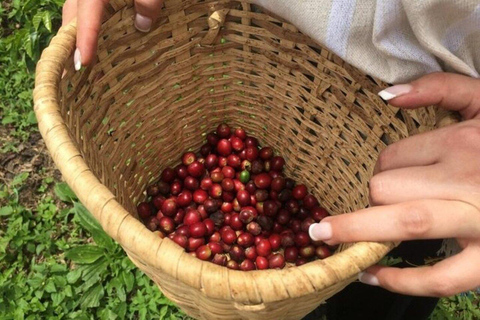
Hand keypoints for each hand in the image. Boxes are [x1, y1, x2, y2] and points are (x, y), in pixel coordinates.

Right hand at [62, 0, 163, 70]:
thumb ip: (148, 0)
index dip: (85, 38)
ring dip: (77, 35)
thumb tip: (142, 25)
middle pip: (73, 12)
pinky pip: (90, 7)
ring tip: (78, 61)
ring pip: (78, 9)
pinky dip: (90, 24)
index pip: (87, 12)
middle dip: (71, 42)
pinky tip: (97, 38)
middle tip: (69, 72)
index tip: (84, 63)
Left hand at [309, 72, 479, 296]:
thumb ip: (441, 88)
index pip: (390, 158)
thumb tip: (386, 94)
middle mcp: (466, 179)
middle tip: (377, 202)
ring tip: (324, 234)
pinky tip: (370, 275)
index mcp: (461, 142)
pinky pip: (438, 278)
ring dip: (357, 229)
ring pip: (403, 222)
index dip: (379, 170)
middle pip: (387, 188)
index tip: (387, 177)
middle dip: (372, 197)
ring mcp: (477, 221)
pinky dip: (399, 281)